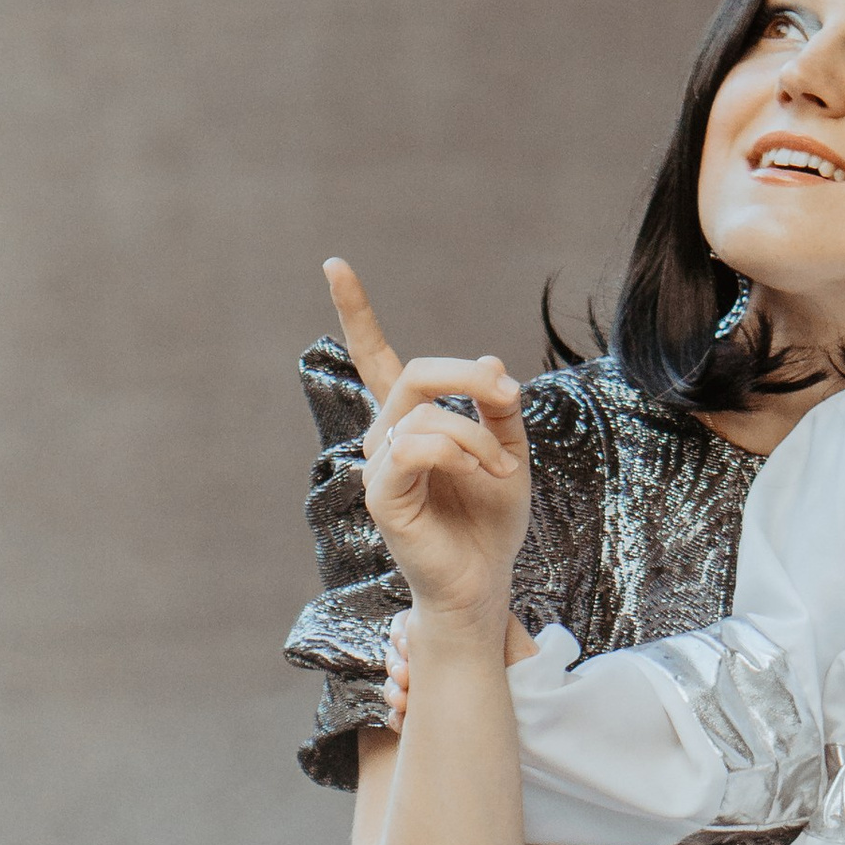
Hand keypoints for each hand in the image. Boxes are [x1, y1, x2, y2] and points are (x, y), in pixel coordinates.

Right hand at [325, 258, 530, 634]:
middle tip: (510, 398)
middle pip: (417, 374)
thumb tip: (489, 361)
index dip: (356, 313)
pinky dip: (457, 453)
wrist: (485, 580)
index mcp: (411, 422)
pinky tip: (477, 476)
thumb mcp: (509, 450)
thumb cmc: (491, 521)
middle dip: (470, 380)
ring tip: (502, 472)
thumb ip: (497, 406)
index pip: (375, 359)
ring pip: (426, 413)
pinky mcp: (381, 494)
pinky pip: (416, 446)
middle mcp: (386, 438)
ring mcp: (379, 465)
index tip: (334, 264)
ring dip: (477, 436)